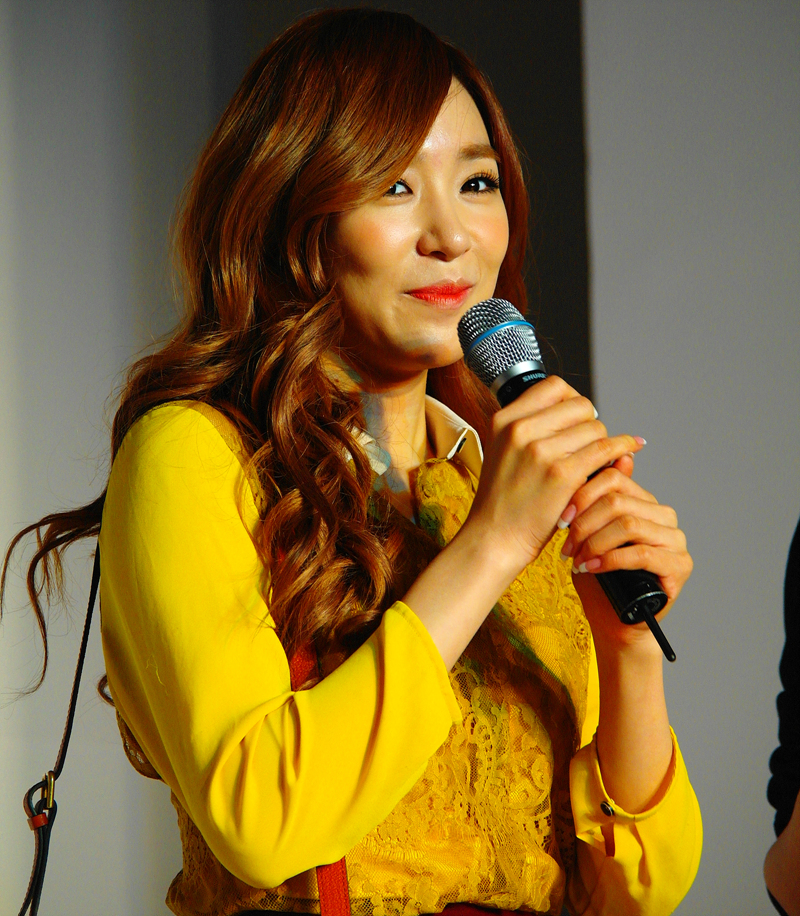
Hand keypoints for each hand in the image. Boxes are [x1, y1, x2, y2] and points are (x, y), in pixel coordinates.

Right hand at [464, 376, 645, 578]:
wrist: (494, 537)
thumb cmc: (502, 500)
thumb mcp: (503, 452)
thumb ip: (530, 428)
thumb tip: (577, 408)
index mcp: (505, 420)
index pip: (554, 387)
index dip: (572, 400)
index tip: (576, 419)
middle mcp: (521, 430)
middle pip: (580, 405)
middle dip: (590, 423)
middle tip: (586, 446)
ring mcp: (541, 451)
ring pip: (595, 427)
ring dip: (603, 442)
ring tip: (597, 461)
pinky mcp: (562, 474)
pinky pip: (605, 449)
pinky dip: (623, 447)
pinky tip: (630, 450)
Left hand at [560, 462, 692, 653]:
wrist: (614, 620)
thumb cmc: (599, 577)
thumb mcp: (588, 534)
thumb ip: (591, 503)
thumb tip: (588, 468)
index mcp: (643, 501)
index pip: (613, 479)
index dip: (582, 496)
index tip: (561, 519)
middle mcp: (663, 516)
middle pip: (617, 501)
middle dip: (584, 524)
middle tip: (567, 547)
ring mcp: (675, 540)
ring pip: (628, 524)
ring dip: (595, 542)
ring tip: (579, 560)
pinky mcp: (679, 565)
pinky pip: (642, 554)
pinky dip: (611, 560)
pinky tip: (593, 568)